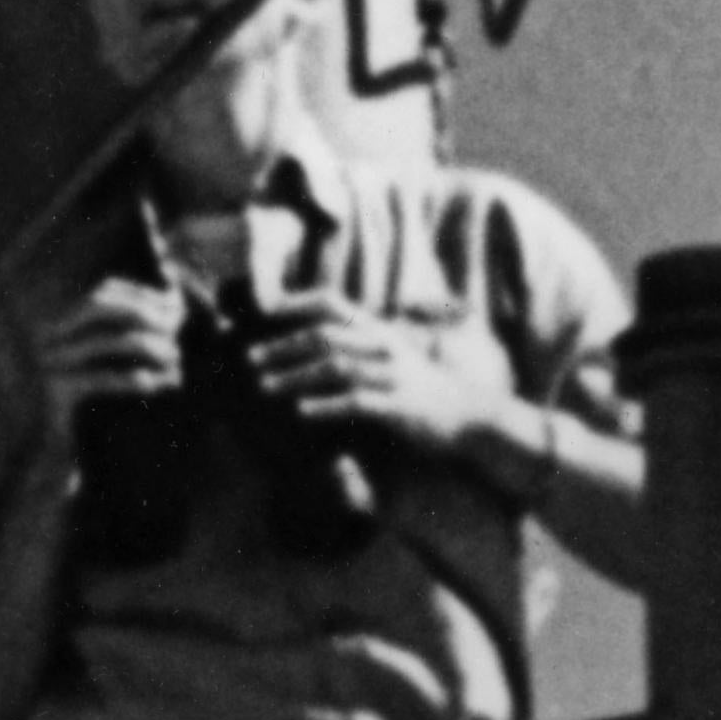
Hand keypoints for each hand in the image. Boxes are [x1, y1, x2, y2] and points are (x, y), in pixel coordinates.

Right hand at [35, 276, 187, 435]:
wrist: (63, 459)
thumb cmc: (100, 408)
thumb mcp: (118, 362)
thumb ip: (139, 331)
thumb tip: (175, 298)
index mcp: (62, 323)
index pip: (104, 291)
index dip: (142, 295)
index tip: (176, 309)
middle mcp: (50, 337)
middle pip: (98, 304)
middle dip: (142, 311)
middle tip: (175, 329)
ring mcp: (49, 363)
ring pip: (105, 340)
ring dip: (148, 345)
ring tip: (174, 358)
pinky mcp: (55, 393)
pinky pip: (101, 378)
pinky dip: (134, 378)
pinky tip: (158, 385)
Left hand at [246, 290, 499, 455]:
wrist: (470, 416)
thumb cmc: (422, 388)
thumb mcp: (393, 355)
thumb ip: (359, 344)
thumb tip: (316, 340)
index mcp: (378, 330)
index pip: (332, 302)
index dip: (297, 302)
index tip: (265, 311)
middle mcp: (383, 345)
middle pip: (324, 335)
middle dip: (282, 345)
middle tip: (250, 359)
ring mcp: (391, 374)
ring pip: (334, 367)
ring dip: (294, 376)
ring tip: (265, 386)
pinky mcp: (398, 405)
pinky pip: (356, 401)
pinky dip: (326, 405)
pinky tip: (301, 412)